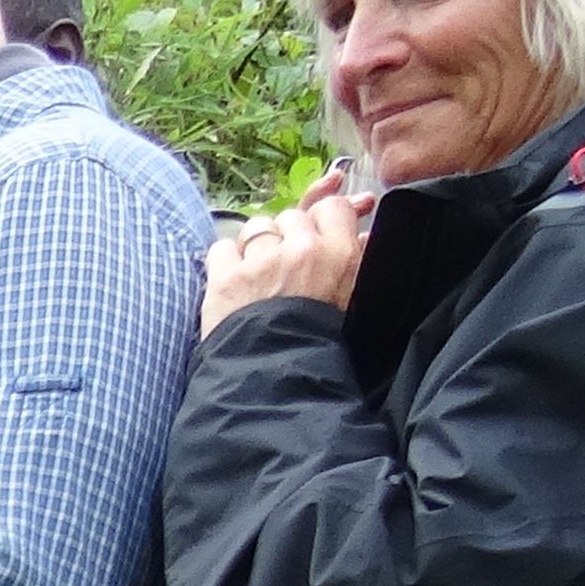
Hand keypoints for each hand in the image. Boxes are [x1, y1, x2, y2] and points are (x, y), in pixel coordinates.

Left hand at [202, 175, 366, 331]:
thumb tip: (362, 232)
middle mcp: (303, 250)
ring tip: (258, 273)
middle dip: (287, 235)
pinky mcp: (226, 277)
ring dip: (257, 244)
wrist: (275, 377)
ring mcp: (263, 261)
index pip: (332, 208)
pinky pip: (222, 247)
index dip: (321, 217)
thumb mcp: (351, 299)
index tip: (314, 234)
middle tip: (285, 264)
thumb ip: (357, 259)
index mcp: (340, 254)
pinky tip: (232, 281)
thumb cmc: (317, 341)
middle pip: (291, 217)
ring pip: (258, 227)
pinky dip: (224, 261)